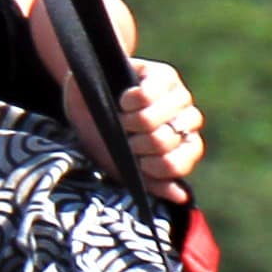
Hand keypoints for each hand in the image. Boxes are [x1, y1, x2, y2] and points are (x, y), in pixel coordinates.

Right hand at [118, 60, 204, 204]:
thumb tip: (182, 197)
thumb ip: (150, 182)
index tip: (138, 162)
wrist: (84, 101)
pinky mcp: (163, 75)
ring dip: (133, 122)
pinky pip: (149, 94)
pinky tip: (123, 101)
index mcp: (183, 146)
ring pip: (159, 117)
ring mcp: (178, 95)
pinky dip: (130, 101)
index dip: (160, 165)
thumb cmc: (105, 136)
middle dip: (137, 143)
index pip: (186, 159)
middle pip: (166, 140)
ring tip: (121, 119)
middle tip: (125, 137)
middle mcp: (187, 120)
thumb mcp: (122, 164)